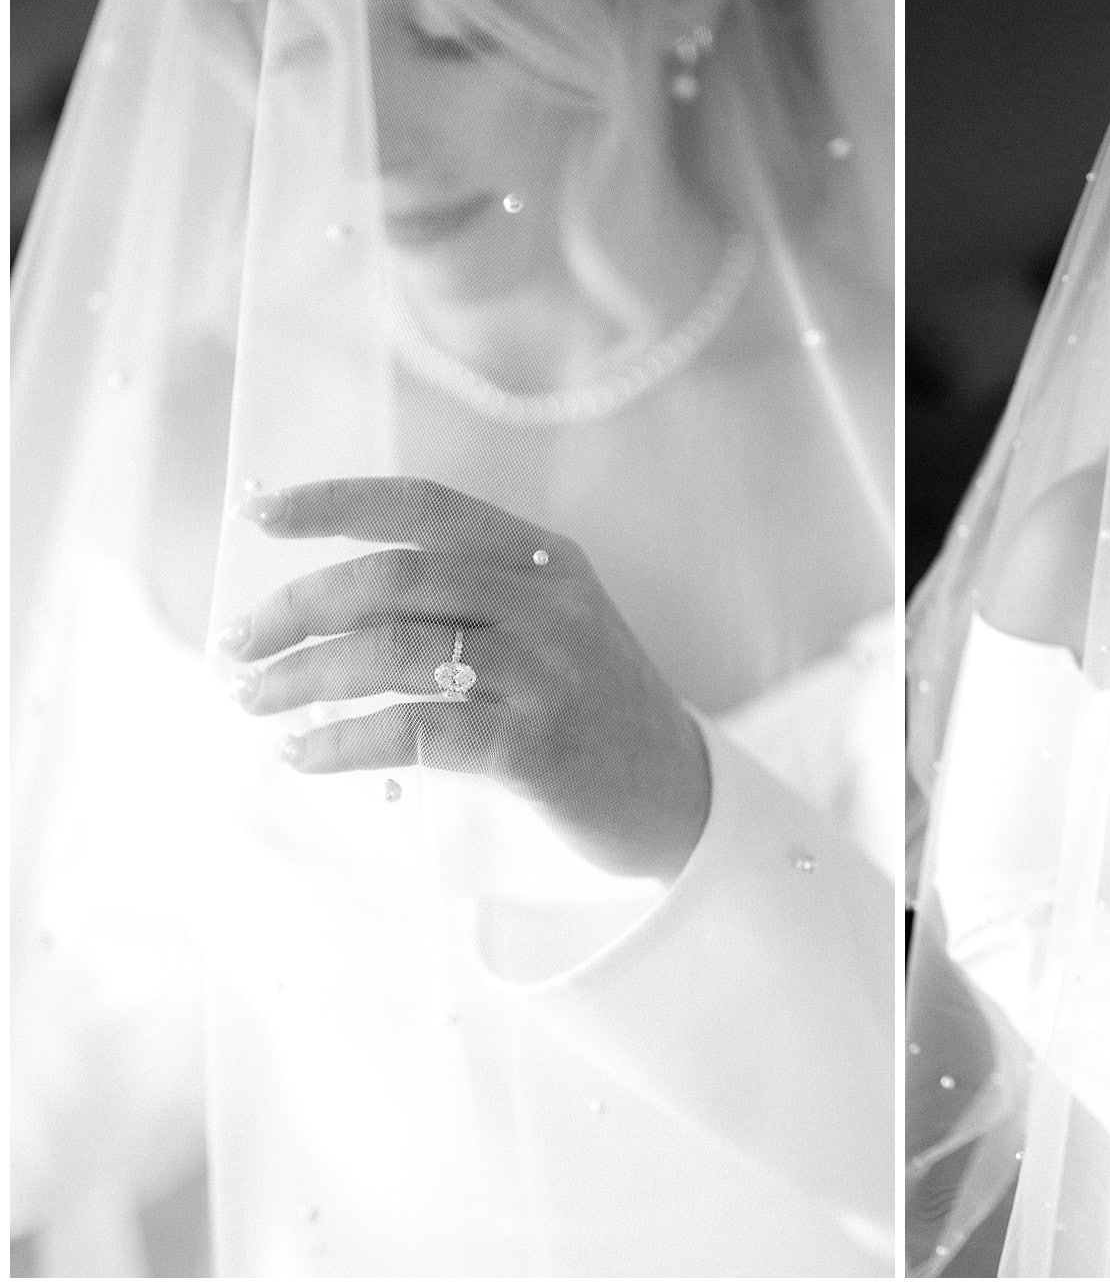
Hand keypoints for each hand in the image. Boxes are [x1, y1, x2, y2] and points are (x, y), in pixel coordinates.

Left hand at [219, 477, 709, 881]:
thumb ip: (475, 597)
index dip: (334, 503)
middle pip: (394, 578)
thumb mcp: (556, 627)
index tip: (259, 514)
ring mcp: (547, 674)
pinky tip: (304, 756)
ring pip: (394, 652)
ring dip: (303, 678)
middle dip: (297, 606)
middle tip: (237, 644)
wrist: (681, 796)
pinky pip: (415, 732)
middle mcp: (549, 604)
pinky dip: (343, 743)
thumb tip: (334, 600)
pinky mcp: (537, 747)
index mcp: (546, 561)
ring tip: (255, 703)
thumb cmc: (595, 712)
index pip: (424, 506)